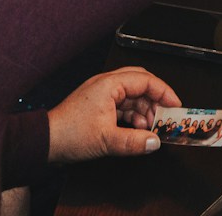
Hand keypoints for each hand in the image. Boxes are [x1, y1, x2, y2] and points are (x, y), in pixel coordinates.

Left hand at [46, 67, 180, 164]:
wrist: (45, 141)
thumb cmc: (69, 134)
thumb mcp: (107, 140)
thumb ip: (134, 141)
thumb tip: (155, 142)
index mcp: (109, 84)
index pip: (145, 80)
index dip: (164, 92)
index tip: (176, 106)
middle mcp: (106, 84)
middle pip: (140, 84)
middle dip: (155, 100)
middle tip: (166, 115)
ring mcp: (102, 94)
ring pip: (132, 96)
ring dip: (144, 111)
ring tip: (150, 128)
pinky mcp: (98, 106)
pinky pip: (123, 106)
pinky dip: (133, 116)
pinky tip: (137, 130)